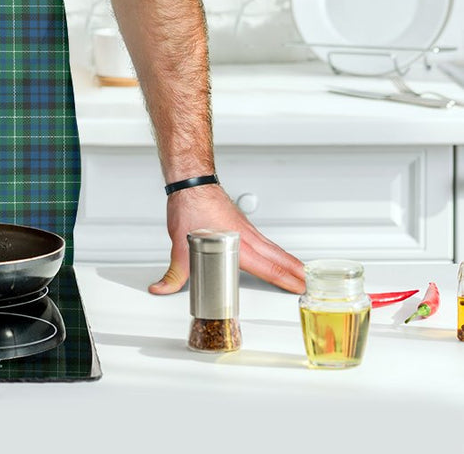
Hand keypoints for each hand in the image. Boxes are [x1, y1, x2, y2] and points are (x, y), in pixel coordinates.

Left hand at [149, 184, 305, 295]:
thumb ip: (174, 273)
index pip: (267, 267)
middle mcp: (245, 236)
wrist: (191, 182)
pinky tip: (274, 252)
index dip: (285, 279)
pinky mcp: (241, 222)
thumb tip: (162, 288)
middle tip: (309, 283)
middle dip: (294, 272)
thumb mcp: (179, 245)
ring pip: (272, 247)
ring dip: (288, 260)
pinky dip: (275, 249)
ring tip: (300, 271)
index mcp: (236, 244)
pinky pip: (264, 239)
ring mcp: (245, 228)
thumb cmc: (189, 206)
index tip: (299, 287)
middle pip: (277, 257)